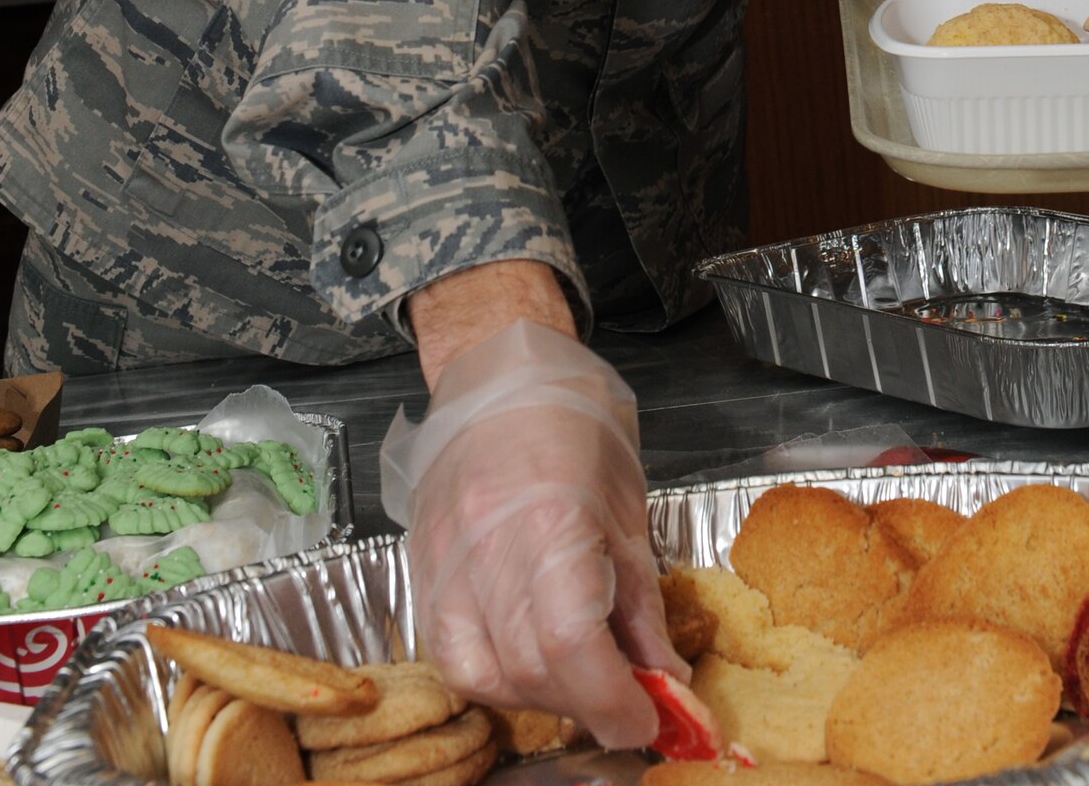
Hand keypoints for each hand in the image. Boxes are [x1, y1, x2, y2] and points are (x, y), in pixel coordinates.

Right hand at [380, 319, 686, 747]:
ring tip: (576, 678)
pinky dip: (492, 677)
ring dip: (538, 698)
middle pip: (531, 669)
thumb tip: (666, 680)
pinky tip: (525, 661)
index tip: (646, 719)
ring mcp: (445, 558)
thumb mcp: (627, 505)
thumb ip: (642, 603)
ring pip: (484, 675)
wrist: (498, 368)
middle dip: (587, 705)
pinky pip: (449, 654)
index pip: (572, 644)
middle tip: (625, 703)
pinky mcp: (422, 567)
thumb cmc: (571, 419)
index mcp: (550, 517)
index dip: (612, 701)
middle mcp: (487, 545)